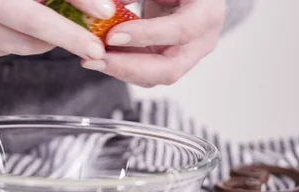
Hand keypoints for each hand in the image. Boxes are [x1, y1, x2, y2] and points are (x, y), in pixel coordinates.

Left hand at [81, 0, 225, 87]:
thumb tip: (107, 5)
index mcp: (207, 14)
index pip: (181, 30)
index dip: (146, 35)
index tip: (113, 36)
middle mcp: (202, 41)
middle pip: (170, 68)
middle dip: (129, 67)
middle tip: (97, 59)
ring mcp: (187, 57)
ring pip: (155, 77)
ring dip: (121, 71)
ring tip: (92, 60)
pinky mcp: (170, 63)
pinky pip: (146, 74)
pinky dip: (122, 68)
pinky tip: (102, 59)